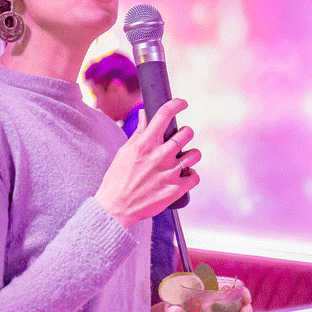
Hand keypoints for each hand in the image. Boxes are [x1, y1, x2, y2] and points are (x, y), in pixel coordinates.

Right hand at [94, 98, 200, 227]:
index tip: (182, 103)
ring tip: (183, 160)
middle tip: (179, 140)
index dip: (177, 104)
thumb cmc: (117, 179)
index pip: (165, 114)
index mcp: (146, 143)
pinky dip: (191, 175)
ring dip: (191, 155)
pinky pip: (195, 176)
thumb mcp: (124, 151)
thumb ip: (138, 133)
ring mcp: (170, 172)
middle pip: (187, 133)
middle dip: (184, 134)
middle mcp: (160, 155)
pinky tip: (183, 176)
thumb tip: (144, 115)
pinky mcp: (176, 189)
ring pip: (195, 154)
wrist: (116, 208)